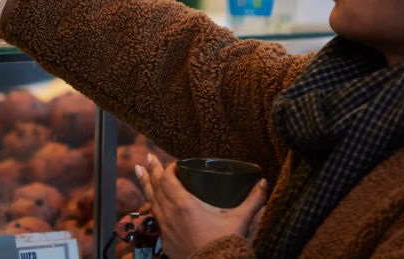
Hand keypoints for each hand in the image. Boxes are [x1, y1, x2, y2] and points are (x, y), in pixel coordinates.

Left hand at [136, 155, 267, 257]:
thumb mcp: (241, 219)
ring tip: (139, 172)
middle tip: (146, 160)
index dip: (168, 168)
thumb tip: (264, 182)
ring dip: (146, 186)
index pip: (168, 179)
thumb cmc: (226, 244)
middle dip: (151, 171)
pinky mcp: (166, 242)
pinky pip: (156, 218)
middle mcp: (170, 214)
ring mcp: (166, 229)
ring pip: (152, 202)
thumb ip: (254, 200)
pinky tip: (153, 203)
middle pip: (155, 187)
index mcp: (185, 205)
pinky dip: (153, 206)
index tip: (174, 162)